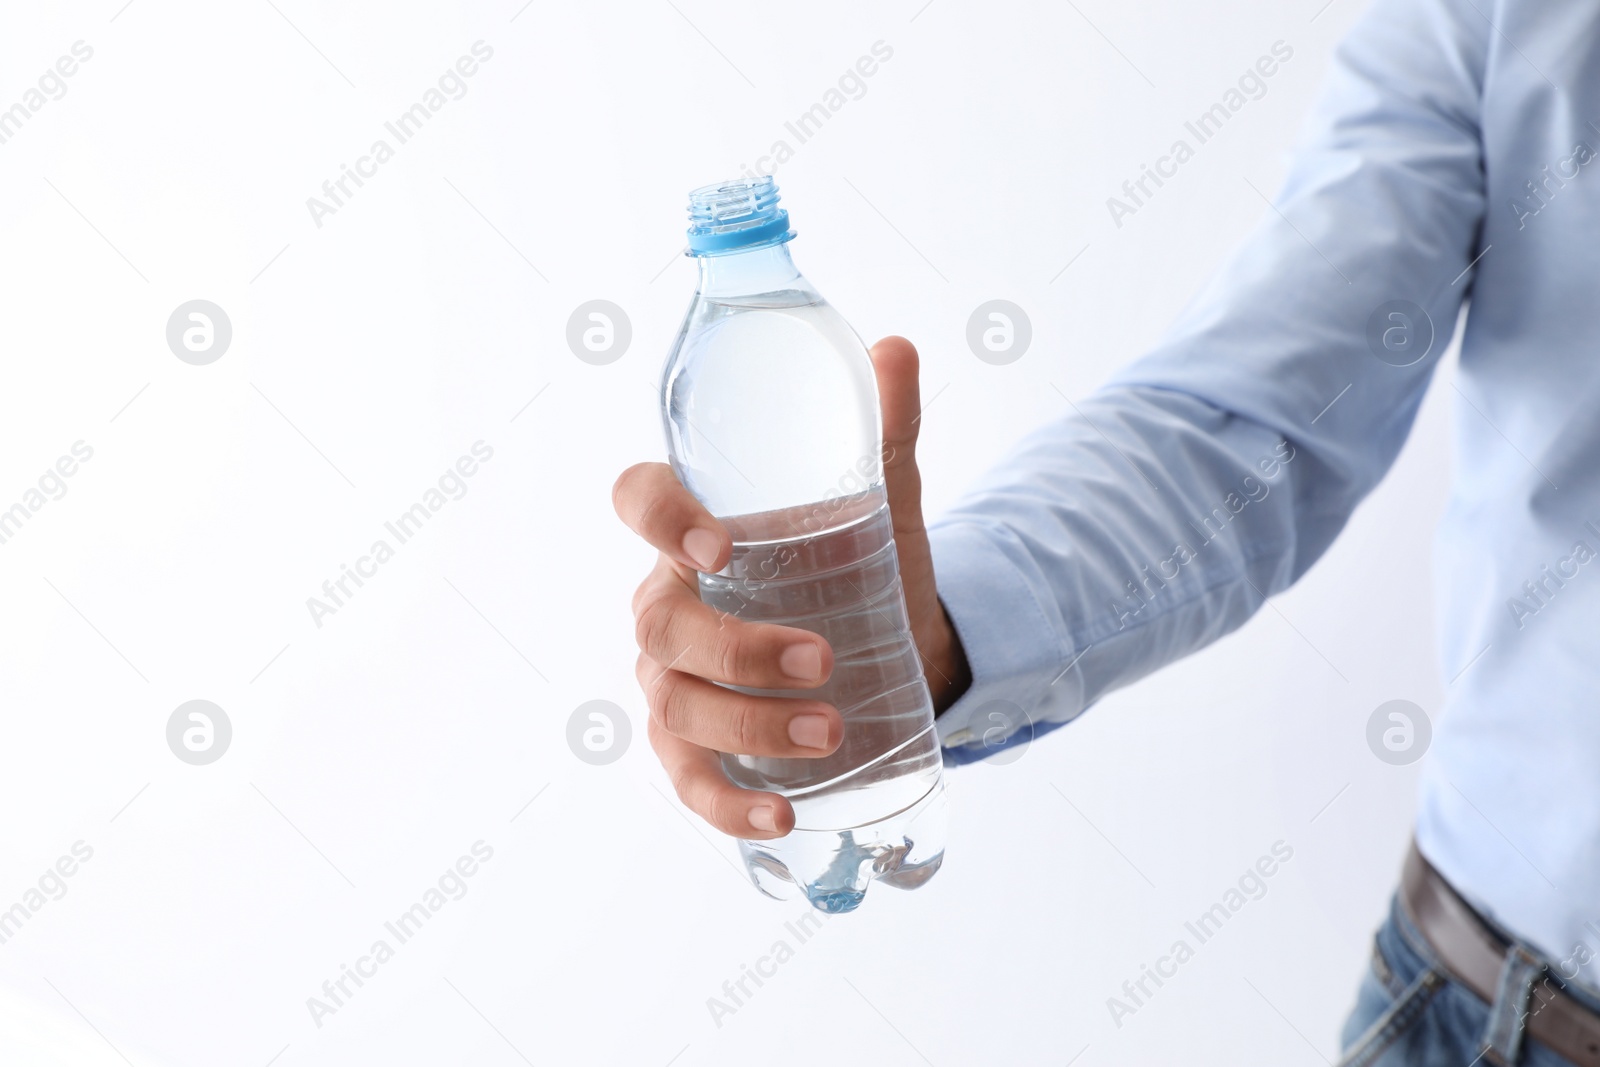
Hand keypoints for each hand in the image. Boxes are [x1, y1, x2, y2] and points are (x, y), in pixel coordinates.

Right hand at [612, 336, 969, 839]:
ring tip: (829, 735)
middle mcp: (669, 600)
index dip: (660, 517)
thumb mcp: (879, 499)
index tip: (719, 543)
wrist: (888, 640)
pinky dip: (726, 806)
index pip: (639, 499)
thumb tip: (896, 349)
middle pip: (660, 624)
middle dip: (734, 648)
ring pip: (674, 706)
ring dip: (745, 727)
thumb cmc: (861, 560)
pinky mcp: (695, 745)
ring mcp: (674, 678)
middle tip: (821, 660)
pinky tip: (780, 818)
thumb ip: (884, 430)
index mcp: (698, 526)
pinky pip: (687, 781)